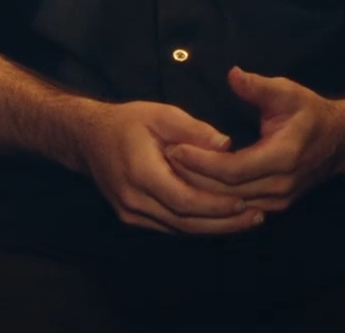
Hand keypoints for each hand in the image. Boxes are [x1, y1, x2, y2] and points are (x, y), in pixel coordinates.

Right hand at [72, 100, 266, 234]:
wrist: (87, 138)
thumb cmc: (127, 123)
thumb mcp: (161, 115)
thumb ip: (194, 130)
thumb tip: (227, 145)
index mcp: (140, 172)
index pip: (184, 200)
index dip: (216, 206)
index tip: (245, 202)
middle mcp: (133, 199)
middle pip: (186, 221)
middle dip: (224, 222)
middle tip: (257, 217)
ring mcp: (130, 212)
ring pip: (179, 229)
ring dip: (214, 227)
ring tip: (246, 221)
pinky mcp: (132, 217)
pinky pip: (170, 227)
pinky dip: (196, 225)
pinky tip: (220, 220)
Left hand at [164, 67, 344, 213]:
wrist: (340, 141)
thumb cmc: (310, 113)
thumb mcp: (287, 92)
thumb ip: (258, 87)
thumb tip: (233, 75)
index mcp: (282, 157)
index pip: (231, 169)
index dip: (200, 162)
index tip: (173, 148)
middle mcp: (280, 185)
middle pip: (226, 192)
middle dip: (192, 178)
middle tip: (163, 161)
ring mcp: (279, 200)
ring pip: (230, 205)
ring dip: (199, 191)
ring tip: (170, 173)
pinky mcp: (274, 205)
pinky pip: (238, 208)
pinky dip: (213, 199)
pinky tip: (191, 186)